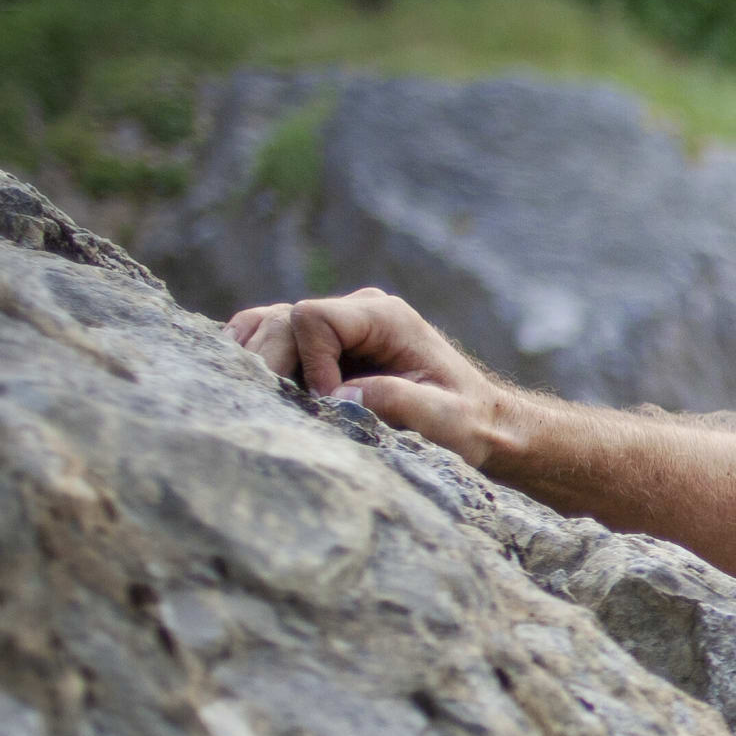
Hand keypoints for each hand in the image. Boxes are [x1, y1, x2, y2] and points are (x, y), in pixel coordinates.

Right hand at [224, 288, 506, 464]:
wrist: (479, 423)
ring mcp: (339, 326)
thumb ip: (398, 402)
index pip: (312, 318)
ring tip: (264, 399)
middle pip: (282, 321)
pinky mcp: (326, 347)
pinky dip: (256, 359)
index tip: (329, 403)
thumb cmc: (466, 422)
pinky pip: (273, 338)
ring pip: (269, 326)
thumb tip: (338, 396)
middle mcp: (358, 312)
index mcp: (386, 318)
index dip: (309, 362)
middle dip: (273, 366)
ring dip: (258, 361)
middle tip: (283, 410)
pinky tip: (257, 389)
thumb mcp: (444, 419)